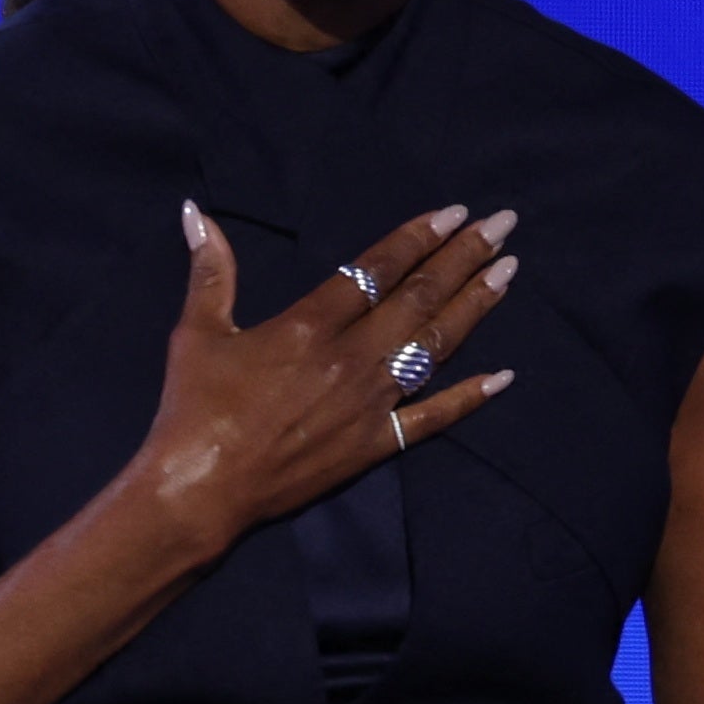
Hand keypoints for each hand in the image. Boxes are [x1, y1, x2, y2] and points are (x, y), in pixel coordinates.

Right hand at [128, 200, 521, 558]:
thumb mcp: (198, 332)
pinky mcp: (376, 444)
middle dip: (465, 257)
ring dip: (475, 306)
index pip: (377, 268)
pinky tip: (504, 377)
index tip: (455, 212)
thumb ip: (210, 270)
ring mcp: (371, 403)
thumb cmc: (195, 410)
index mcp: (310, 325)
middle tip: (503, 224)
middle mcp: (352, 358)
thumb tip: (194, 212)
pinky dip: (470, 397)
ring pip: (435, 347)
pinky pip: (433, 418)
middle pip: (420, 297)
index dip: (418, 236)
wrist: (202, 491)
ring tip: (508, 273)